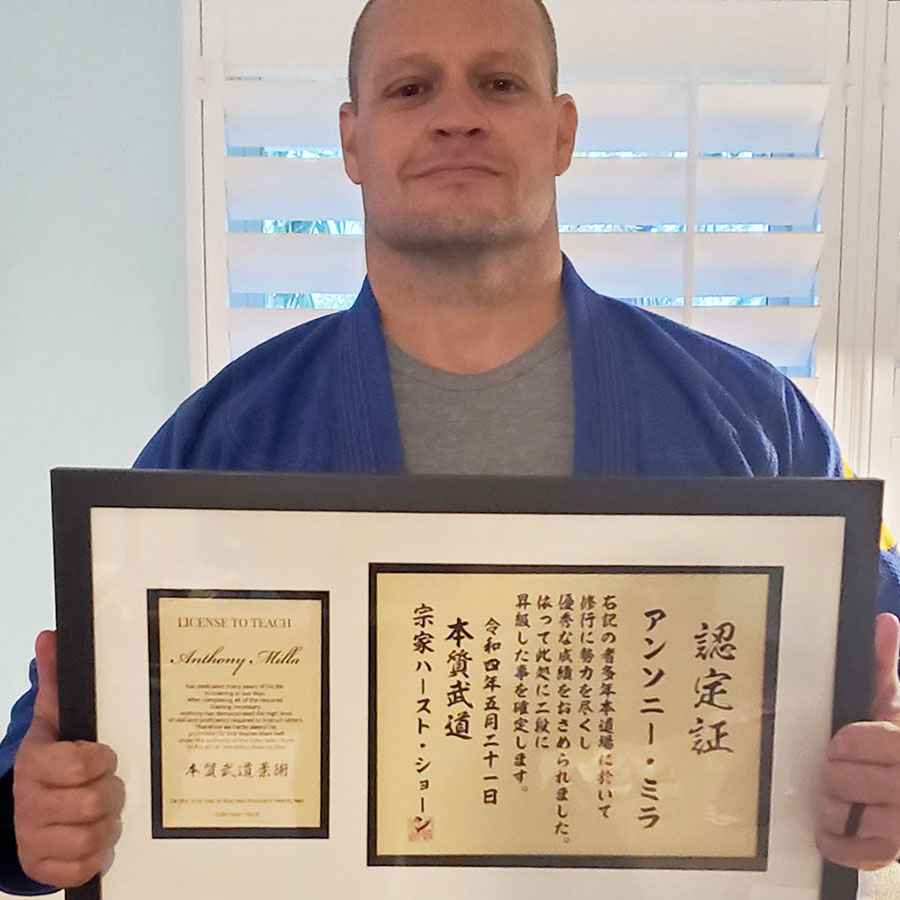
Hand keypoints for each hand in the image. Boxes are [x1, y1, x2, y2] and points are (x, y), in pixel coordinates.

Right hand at [12, 630, 124, 886]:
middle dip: (114, 793)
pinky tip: (98, 838)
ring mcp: (34, 839)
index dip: (102, 760)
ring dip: (109, 824)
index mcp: (35, 763)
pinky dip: (97, 856)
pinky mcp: (44, 868)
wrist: (23, 807)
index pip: (81, 765)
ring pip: (93, 838)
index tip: (105, 754)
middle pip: (94, 803)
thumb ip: (56, 679)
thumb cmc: (52, 755)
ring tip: (108, 811)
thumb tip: (51, 636)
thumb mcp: (54, 717)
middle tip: (114, 784)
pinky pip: (82, 870)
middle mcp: (30, 803)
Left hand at [816, 613, 899, 869]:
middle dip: (835, 773)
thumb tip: (883, 621)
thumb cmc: (899, 745)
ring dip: (832, 805)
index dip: (844, 742)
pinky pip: (848, 851)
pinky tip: (834, 830)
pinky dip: (835, 842)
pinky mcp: (891, 855)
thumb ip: (885, 667)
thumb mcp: (894, 707)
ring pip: (839, 813)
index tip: (847, 742)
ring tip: (841, 797)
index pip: (848, 742)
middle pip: (838, 777)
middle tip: (842, 771)